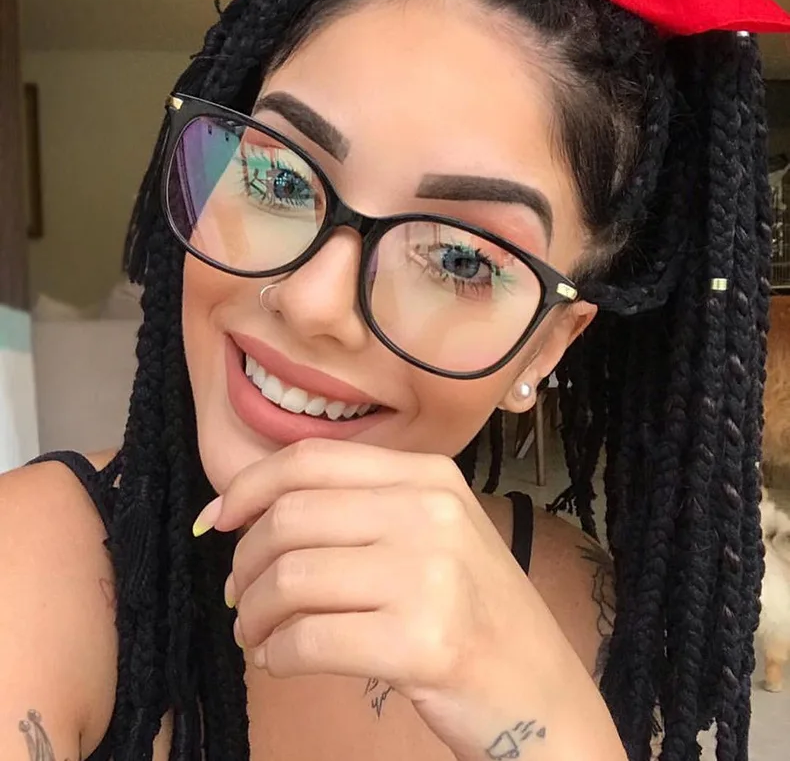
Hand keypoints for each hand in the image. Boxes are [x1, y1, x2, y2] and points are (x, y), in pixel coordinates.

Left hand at [195, 438, 624, 760]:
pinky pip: (307, 640)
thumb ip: (356, 509)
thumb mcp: (429, 534)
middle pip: (291, 518)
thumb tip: (248, 509)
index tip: (217, 522)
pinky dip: (277, 655)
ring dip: (255, 614)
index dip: (248, 487)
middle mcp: (431, 513)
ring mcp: (430, 576)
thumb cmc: (472, 611)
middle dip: (245, 561)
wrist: (542, 694)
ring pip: (290, 578)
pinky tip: (283, 661)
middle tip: (240, 596)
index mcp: (429, 476)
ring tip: (258, 634)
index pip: (311, 461)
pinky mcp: (421, 643)